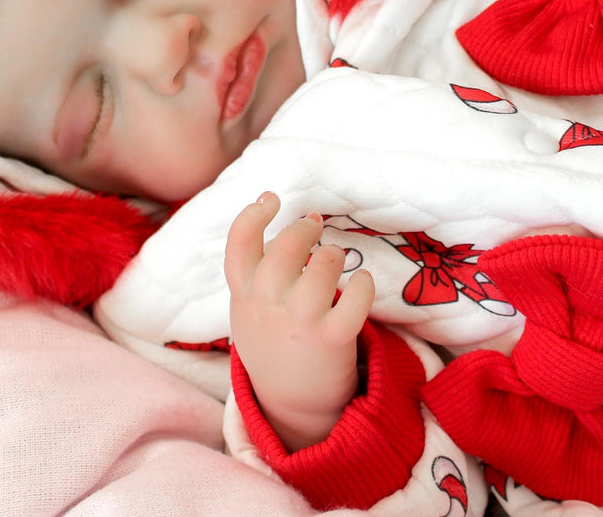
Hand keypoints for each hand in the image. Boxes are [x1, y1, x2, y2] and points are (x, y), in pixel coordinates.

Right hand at [224, 192, 374, 450]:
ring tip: (336, 261)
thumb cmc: (274, 343)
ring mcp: (299, 322)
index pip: (238, 246)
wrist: (291, 404)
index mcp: (243, 296)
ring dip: (334, 255)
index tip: (271, 199)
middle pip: (286, 247)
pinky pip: (355, 297)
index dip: (253, 216)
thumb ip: (260, 270)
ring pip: (324, 265)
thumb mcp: (250, 308)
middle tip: (315, 226)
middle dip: (305, 229)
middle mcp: (267, 306)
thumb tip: (297, 220)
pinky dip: (364, 285)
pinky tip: (361, 285)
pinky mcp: (332, 338)